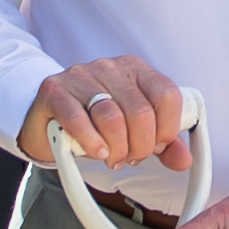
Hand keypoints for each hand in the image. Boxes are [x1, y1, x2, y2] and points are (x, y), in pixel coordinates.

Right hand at [22, 56, 192, 175]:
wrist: (45, 114)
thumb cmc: (93, 121)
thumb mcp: (132, 129)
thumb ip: (160, 143)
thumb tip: (184, 161)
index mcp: (135, 70)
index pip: (167, 95)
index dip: (166, 129)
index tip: (155, 146)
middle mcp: (110, 68)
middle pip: (140, 112)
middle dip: (140, 146)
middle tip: (130, 158)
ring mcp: (81, 76)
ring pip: (111, 116)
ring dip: (116, 148)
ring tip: (112, 157)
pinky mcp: (55, 90)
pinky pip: (78, 118)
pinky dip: (91, 141)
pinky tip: (96, 151)